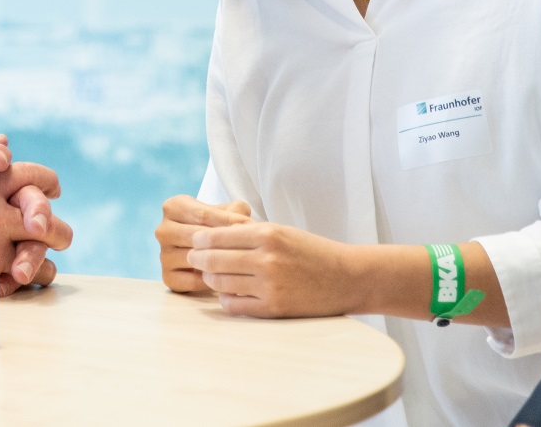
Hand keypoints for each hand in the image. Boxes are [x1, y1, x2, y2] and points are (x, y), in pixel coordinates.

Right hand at [155, 195, 250, 292]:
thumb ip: (237, 213)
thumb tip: (247, 226)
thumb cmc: (218, 224)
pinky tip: (227, 277)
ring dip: (219, 263)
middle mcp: (163, 230)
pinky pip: (192, 281)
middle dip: (224, 243)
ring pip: (194, 259)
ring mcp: (163, 255)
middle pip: (196, 238)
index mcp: (173, 207)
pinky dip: (212, 281)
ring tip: (241, 264)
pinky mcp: (167, 277)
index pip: (202, 215)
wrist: (207, 246)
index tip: (250, 227)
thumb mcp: (228, 211)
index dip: (228, 221)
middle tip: (249, 248)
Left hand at [188, 220, 359, 318]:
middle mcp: (266, 259)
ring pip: (220, 283)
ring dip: (211, 278)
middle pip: (214, 260)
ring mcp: (270, 286)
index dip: (201, 239)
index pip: (218, 236)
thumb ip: (249, 232)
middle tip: (193, 258)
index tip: (195, 241)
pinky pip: (234, 305)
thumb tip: (211, 233)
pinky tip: (228, 292)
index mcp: (268, 234)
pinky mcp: (274, 308)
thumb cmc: (312, 251)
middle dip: (199, 259)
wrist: (347, 278)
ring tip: (210, 274)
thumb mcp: (282, 231)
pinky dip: (226, 299)